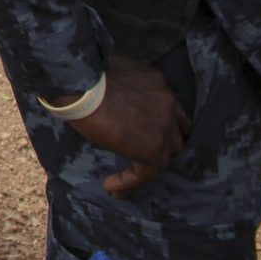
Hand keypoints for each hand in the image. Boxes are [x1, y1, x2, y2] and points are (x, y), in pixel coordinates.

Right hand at [62, 54, 189, 197]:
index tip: (141, 130)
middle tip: (140, 154)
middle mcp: (167, 104)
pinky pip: (146, 173)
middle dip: (162, 145)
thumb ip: (121, 85)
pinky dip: (130, 182)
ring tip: (126, 179)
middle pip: (175, 133)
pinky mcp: (152, 149)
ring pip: (165, 156)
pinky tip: (112, 187)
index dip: (159, 121)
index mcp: (157, 83)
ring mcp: (163, 128)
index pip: (168, 108)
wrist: (85, 88)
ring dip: (147, 167)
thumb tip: (107, 96)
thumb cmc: (87, 76)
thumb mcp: (111, 72)